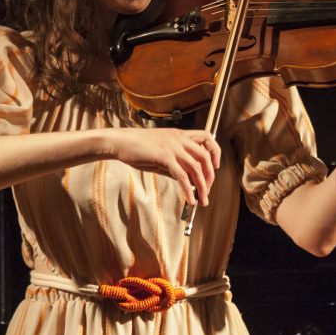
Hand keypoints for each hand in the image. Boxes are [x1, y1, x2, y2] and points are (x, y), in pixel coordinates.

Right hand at [104, 128, 220, 205]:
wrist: (120, 141)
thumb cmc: (137, 147)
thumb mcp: (160, 153)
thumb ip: (174, 164)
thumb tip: (187, 181)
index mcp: (179, 134)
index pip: (207, 137)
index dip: (215, 152)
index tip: (215, 166)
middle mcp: (179, 138)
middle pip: (205, 156)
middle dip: (210, 175)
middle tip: (208, 190)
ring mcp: (172, 147)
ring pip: (196, 167)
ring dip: (202, 186)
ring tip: (203, 199)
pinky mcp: (164, 157)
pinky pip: (182, 176)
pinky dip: (188, 190)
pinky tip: (190, 199)